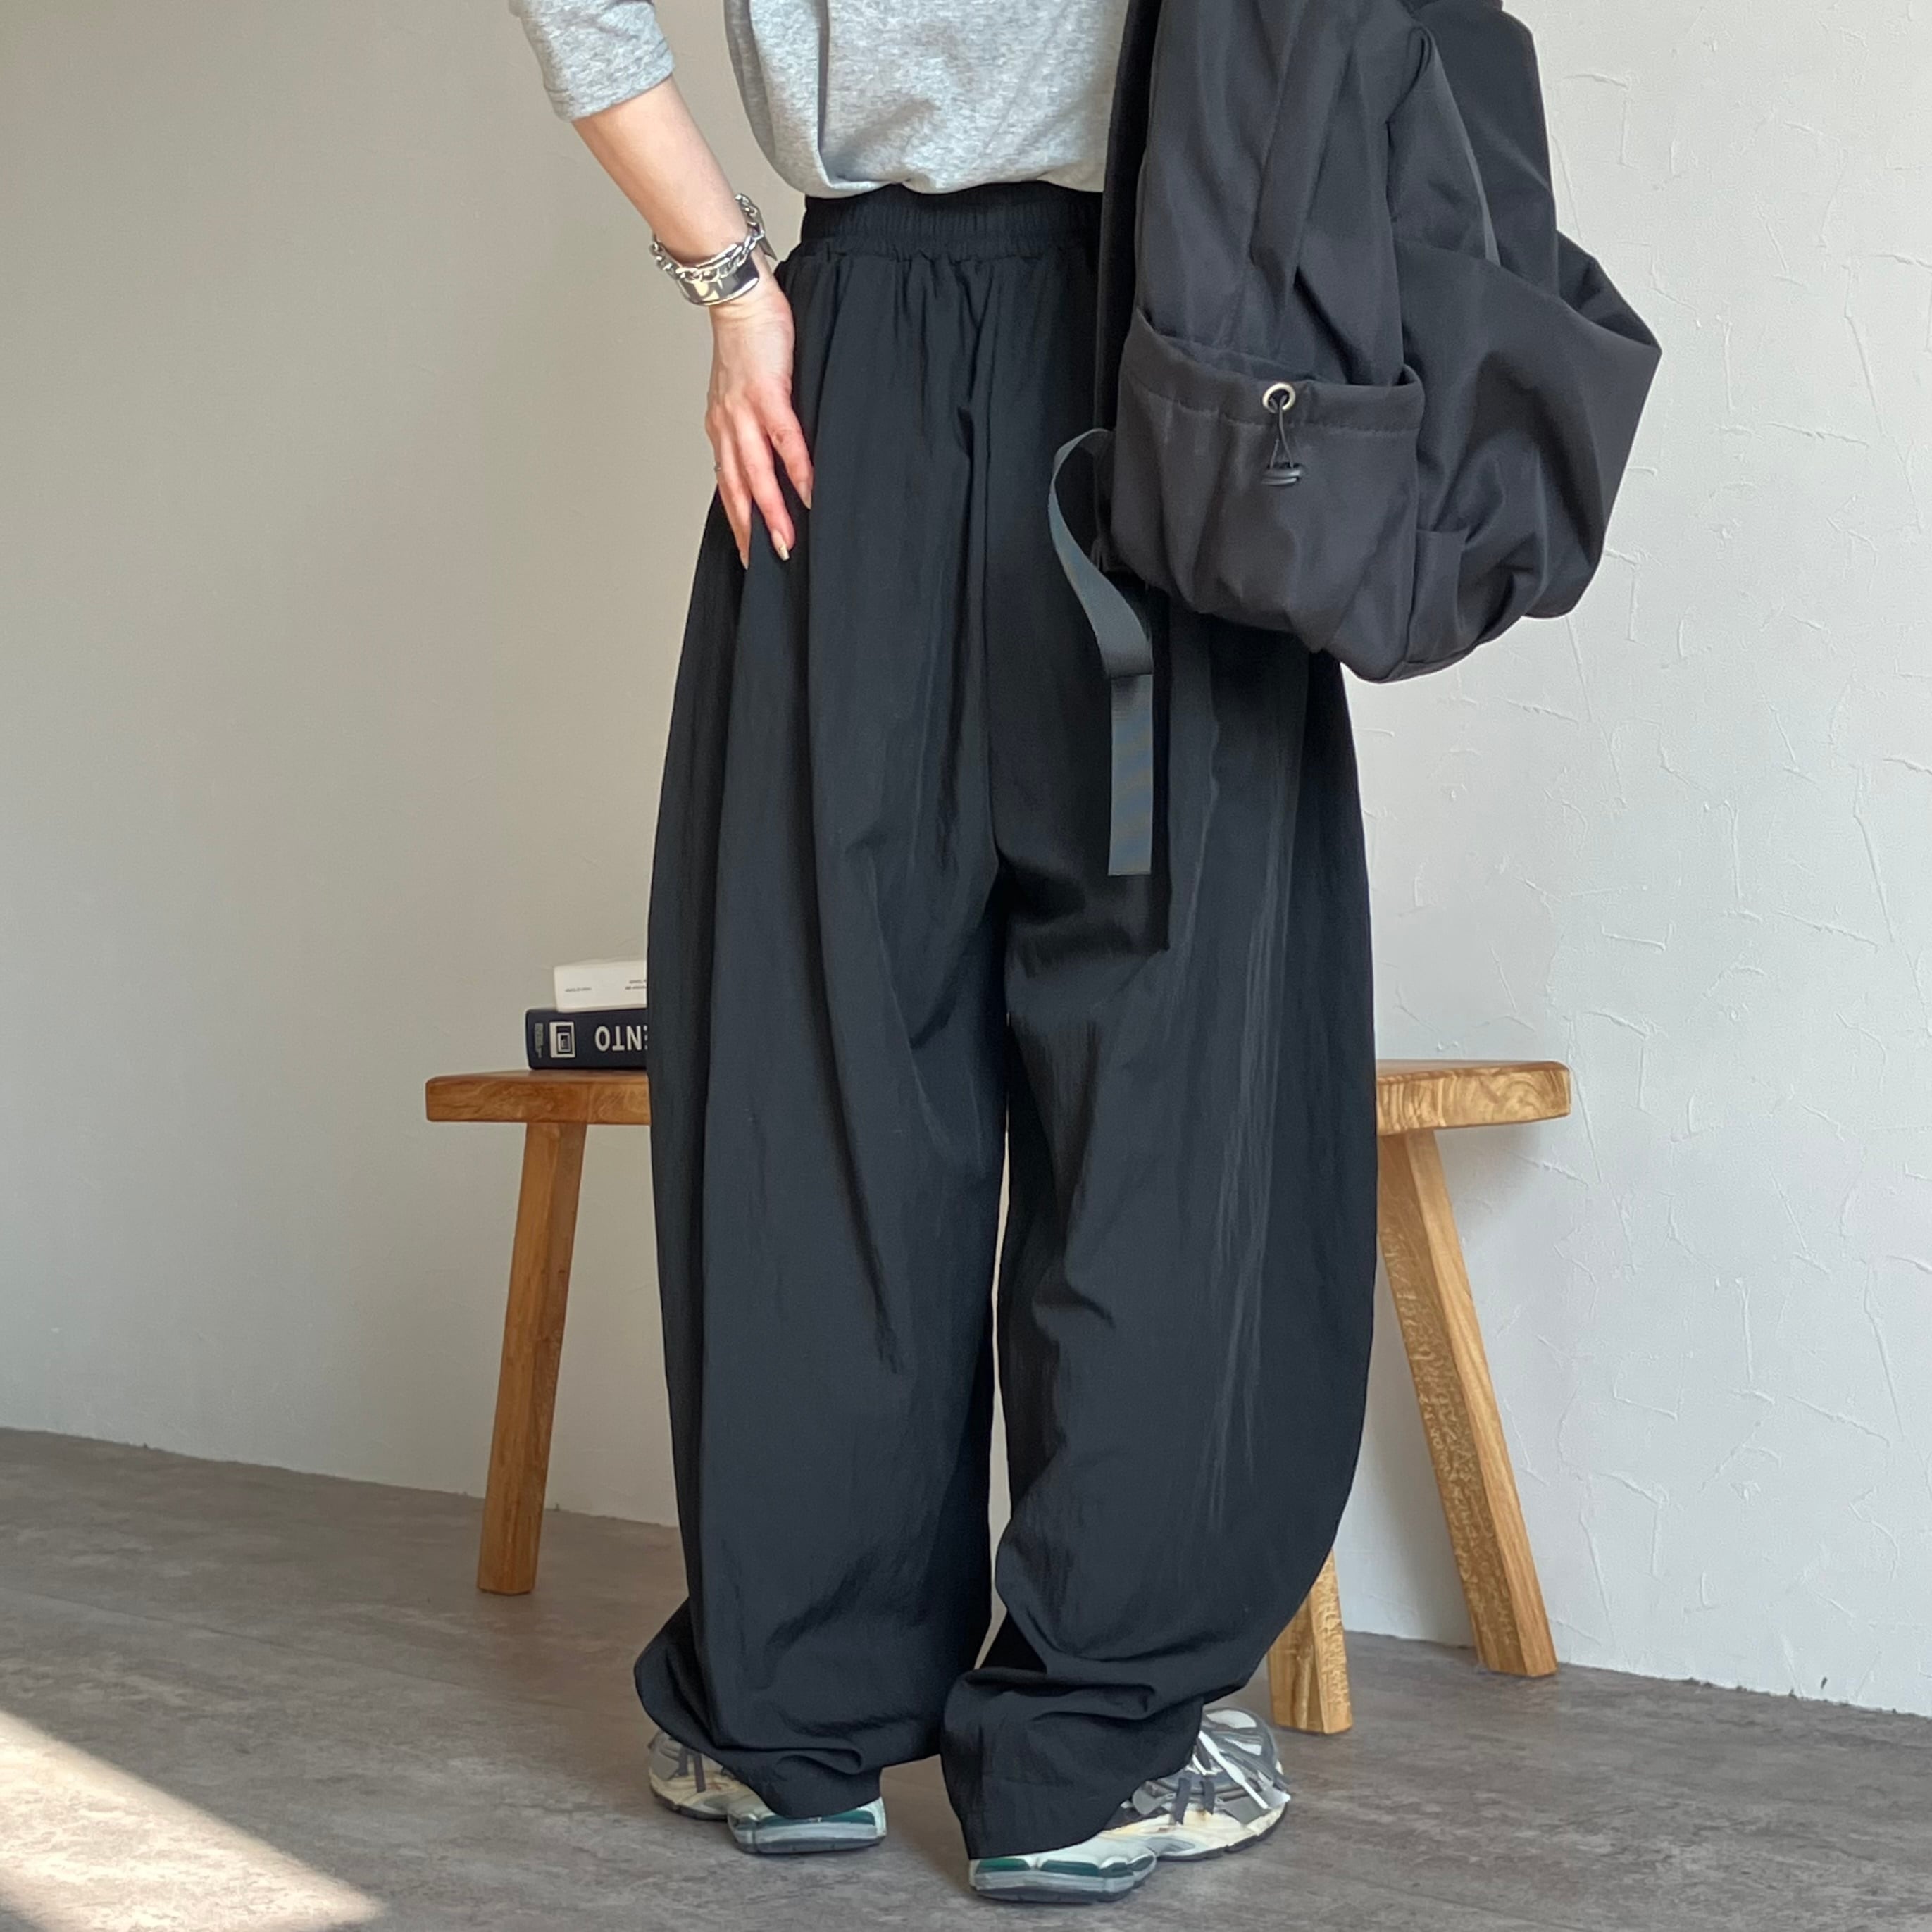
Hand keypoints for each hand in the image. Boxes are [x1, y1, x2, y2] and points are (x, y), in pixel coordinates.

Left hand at [707, 265, 812, 565]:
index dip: (738, 522)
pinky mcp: (767, 394)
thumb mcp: (746, 391)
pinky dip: (796, 470)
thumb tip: (776, 459)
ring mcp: (744, 412)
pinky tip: (807, 494)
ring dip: (771, 512)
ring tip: (786, 543)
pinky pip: (783, 441)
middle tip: (766, 565)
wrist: (739, 297)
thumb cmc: (749, 342)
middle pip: (737, 491)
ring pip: (756, 474)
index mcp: (722, 429)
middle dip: (751, 531)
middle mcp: (727, 426)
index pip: (728, 485)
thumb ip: (756, 426)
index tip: (750, 554)